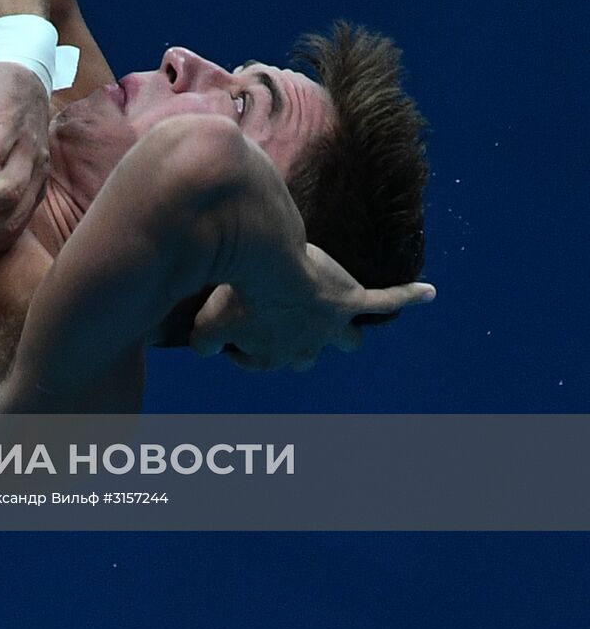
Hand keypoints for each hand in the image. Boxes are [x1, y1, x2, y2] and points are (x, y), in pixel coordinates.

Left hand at [189, 242, 435, 371]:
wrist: (268, 266)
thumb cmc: (236, 296)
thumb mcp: (204, 325)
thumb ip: (201, 344)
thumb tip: (202, 351)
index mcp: (272, 358)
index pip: (259, 362)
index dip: (244, 347)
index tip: (228, 330)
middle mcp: (308, 349)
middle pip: (308, 357)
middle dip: (300, 345)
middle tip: (284, 323)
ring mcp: (333, 326)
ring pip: (350, 341)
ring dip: (345, 334)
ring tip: (348, 323)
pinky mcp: (353, 299)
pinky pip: (387, 300)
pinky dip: (408, 297)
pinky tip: (427, 292)